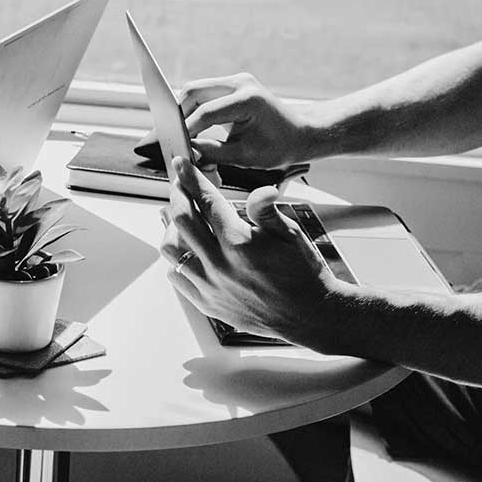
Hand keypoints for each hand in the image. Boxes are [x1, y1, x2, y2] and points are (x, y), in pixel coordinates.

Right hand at [139, 73, 312, 168]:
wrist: (301, 133)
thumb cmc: (280, 147)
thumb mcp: (245, 157)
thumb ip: (212, 153)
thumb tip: (186, 152)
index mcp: (247, 99)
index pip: (204, 113)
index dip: (185, 131)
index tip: (173, 146)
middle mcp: (240, 83)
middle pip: (193, 92)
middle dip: (178, 115)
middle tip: (169, 137)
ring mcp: (236, 81)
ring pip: (195, 90)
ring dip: (184, 111)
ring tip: (179, 133)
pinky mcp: (232, 86)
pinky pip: (204, 93)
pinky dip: (194, 109)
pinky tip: (190, 127)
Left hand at [160, 156, 333, 344]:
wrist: (309, 316)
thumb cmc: (303, 273)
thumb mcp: (291, 235)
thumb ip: (266, 211)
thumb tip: (262, 189)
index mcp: (240, 243)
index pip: (206, 201)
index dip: (191, 179)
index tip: (181, 165)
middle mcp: (220, 265)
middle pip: (182, 221)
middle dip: (177, 196)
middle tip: (179, 186)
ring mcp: (211, 286)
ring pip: (172, 249)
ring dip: (171, 228)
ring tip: (180, 217)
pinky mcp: (207, 303)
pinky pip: (176, 276)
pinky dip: (176, 259)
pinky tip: (187, 249)